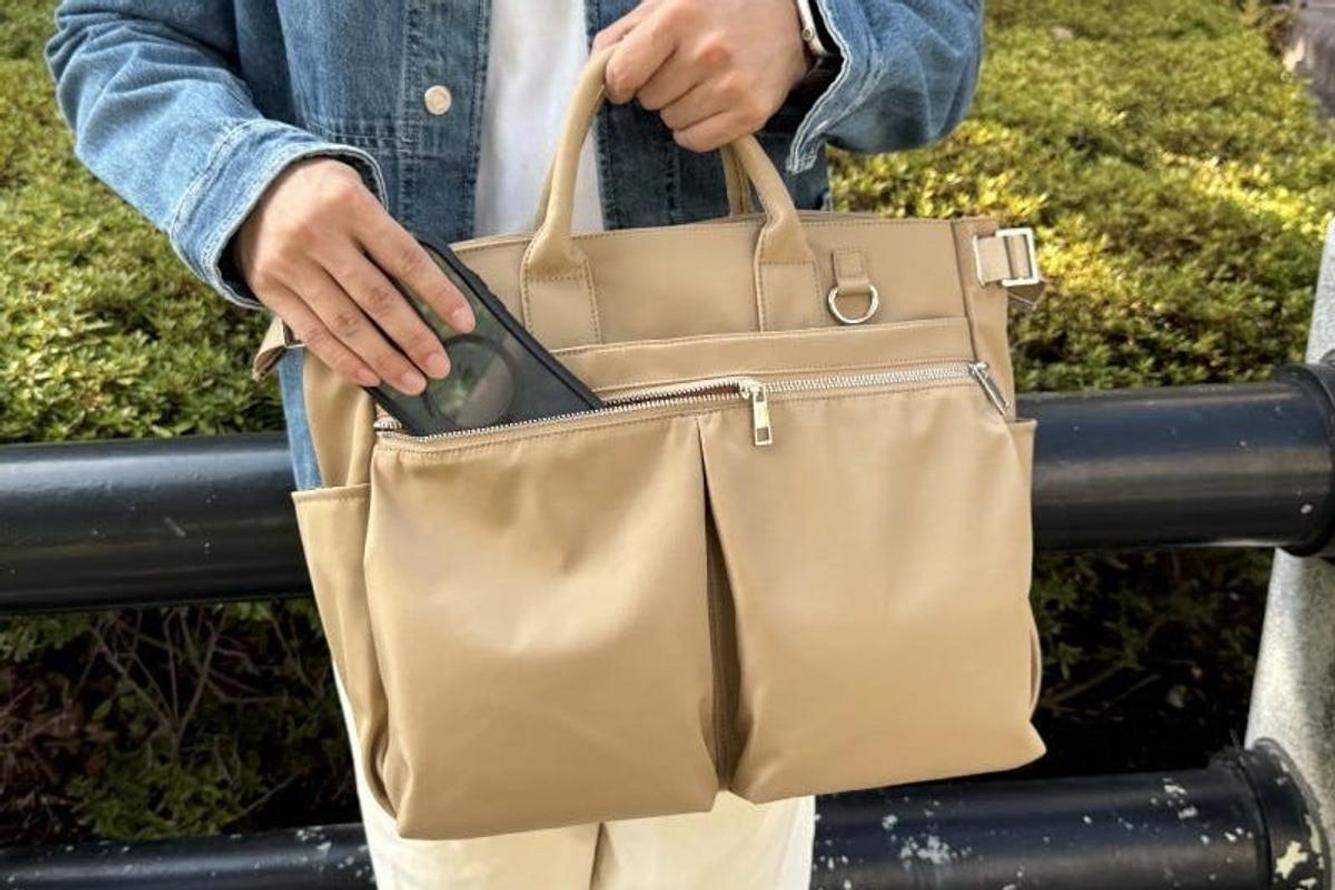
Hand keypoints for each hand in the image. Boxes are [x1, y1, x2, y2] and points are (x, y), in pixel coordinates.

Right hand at [234, 158, 474, 393]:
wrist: (251, 184)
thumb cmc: (323, 194)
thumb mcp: (357, 194)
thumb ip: (385, 237)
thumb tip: (429, 297)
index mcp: (350, 204)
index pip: (405, 257)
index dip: (438, 293)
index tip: (465, 323)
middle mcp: (317, 234)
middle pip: (377, 298)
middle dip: (414, 338)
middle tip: (440, 367)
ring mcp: (289, 264)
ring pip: (345, 324)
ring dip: (384, 359)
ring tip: (413, 382)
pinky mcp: (268, 289)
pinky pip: (312, 334)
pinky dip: (344, 360)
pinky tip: (372, 377)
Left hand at [592, 0, 810, 152]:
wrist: (792, 12)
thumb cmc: (720, 4)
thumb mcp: (668, 0)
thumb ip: (625, 32)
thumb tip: (595, 70)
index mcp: (679, 17)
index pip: (622, 74)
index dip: (619, 82)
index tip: (629, 79)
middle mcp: (706, 53)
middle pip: (648, 100)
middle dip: (656, 88)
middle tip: (682, 68)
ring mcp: (731, 86)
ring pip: (671, 122)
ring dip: (678, 108)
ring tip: (702, 82)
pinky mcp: (751, 113)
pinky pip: (697, 141)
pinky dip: (696, 130)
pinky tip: (711, 105)